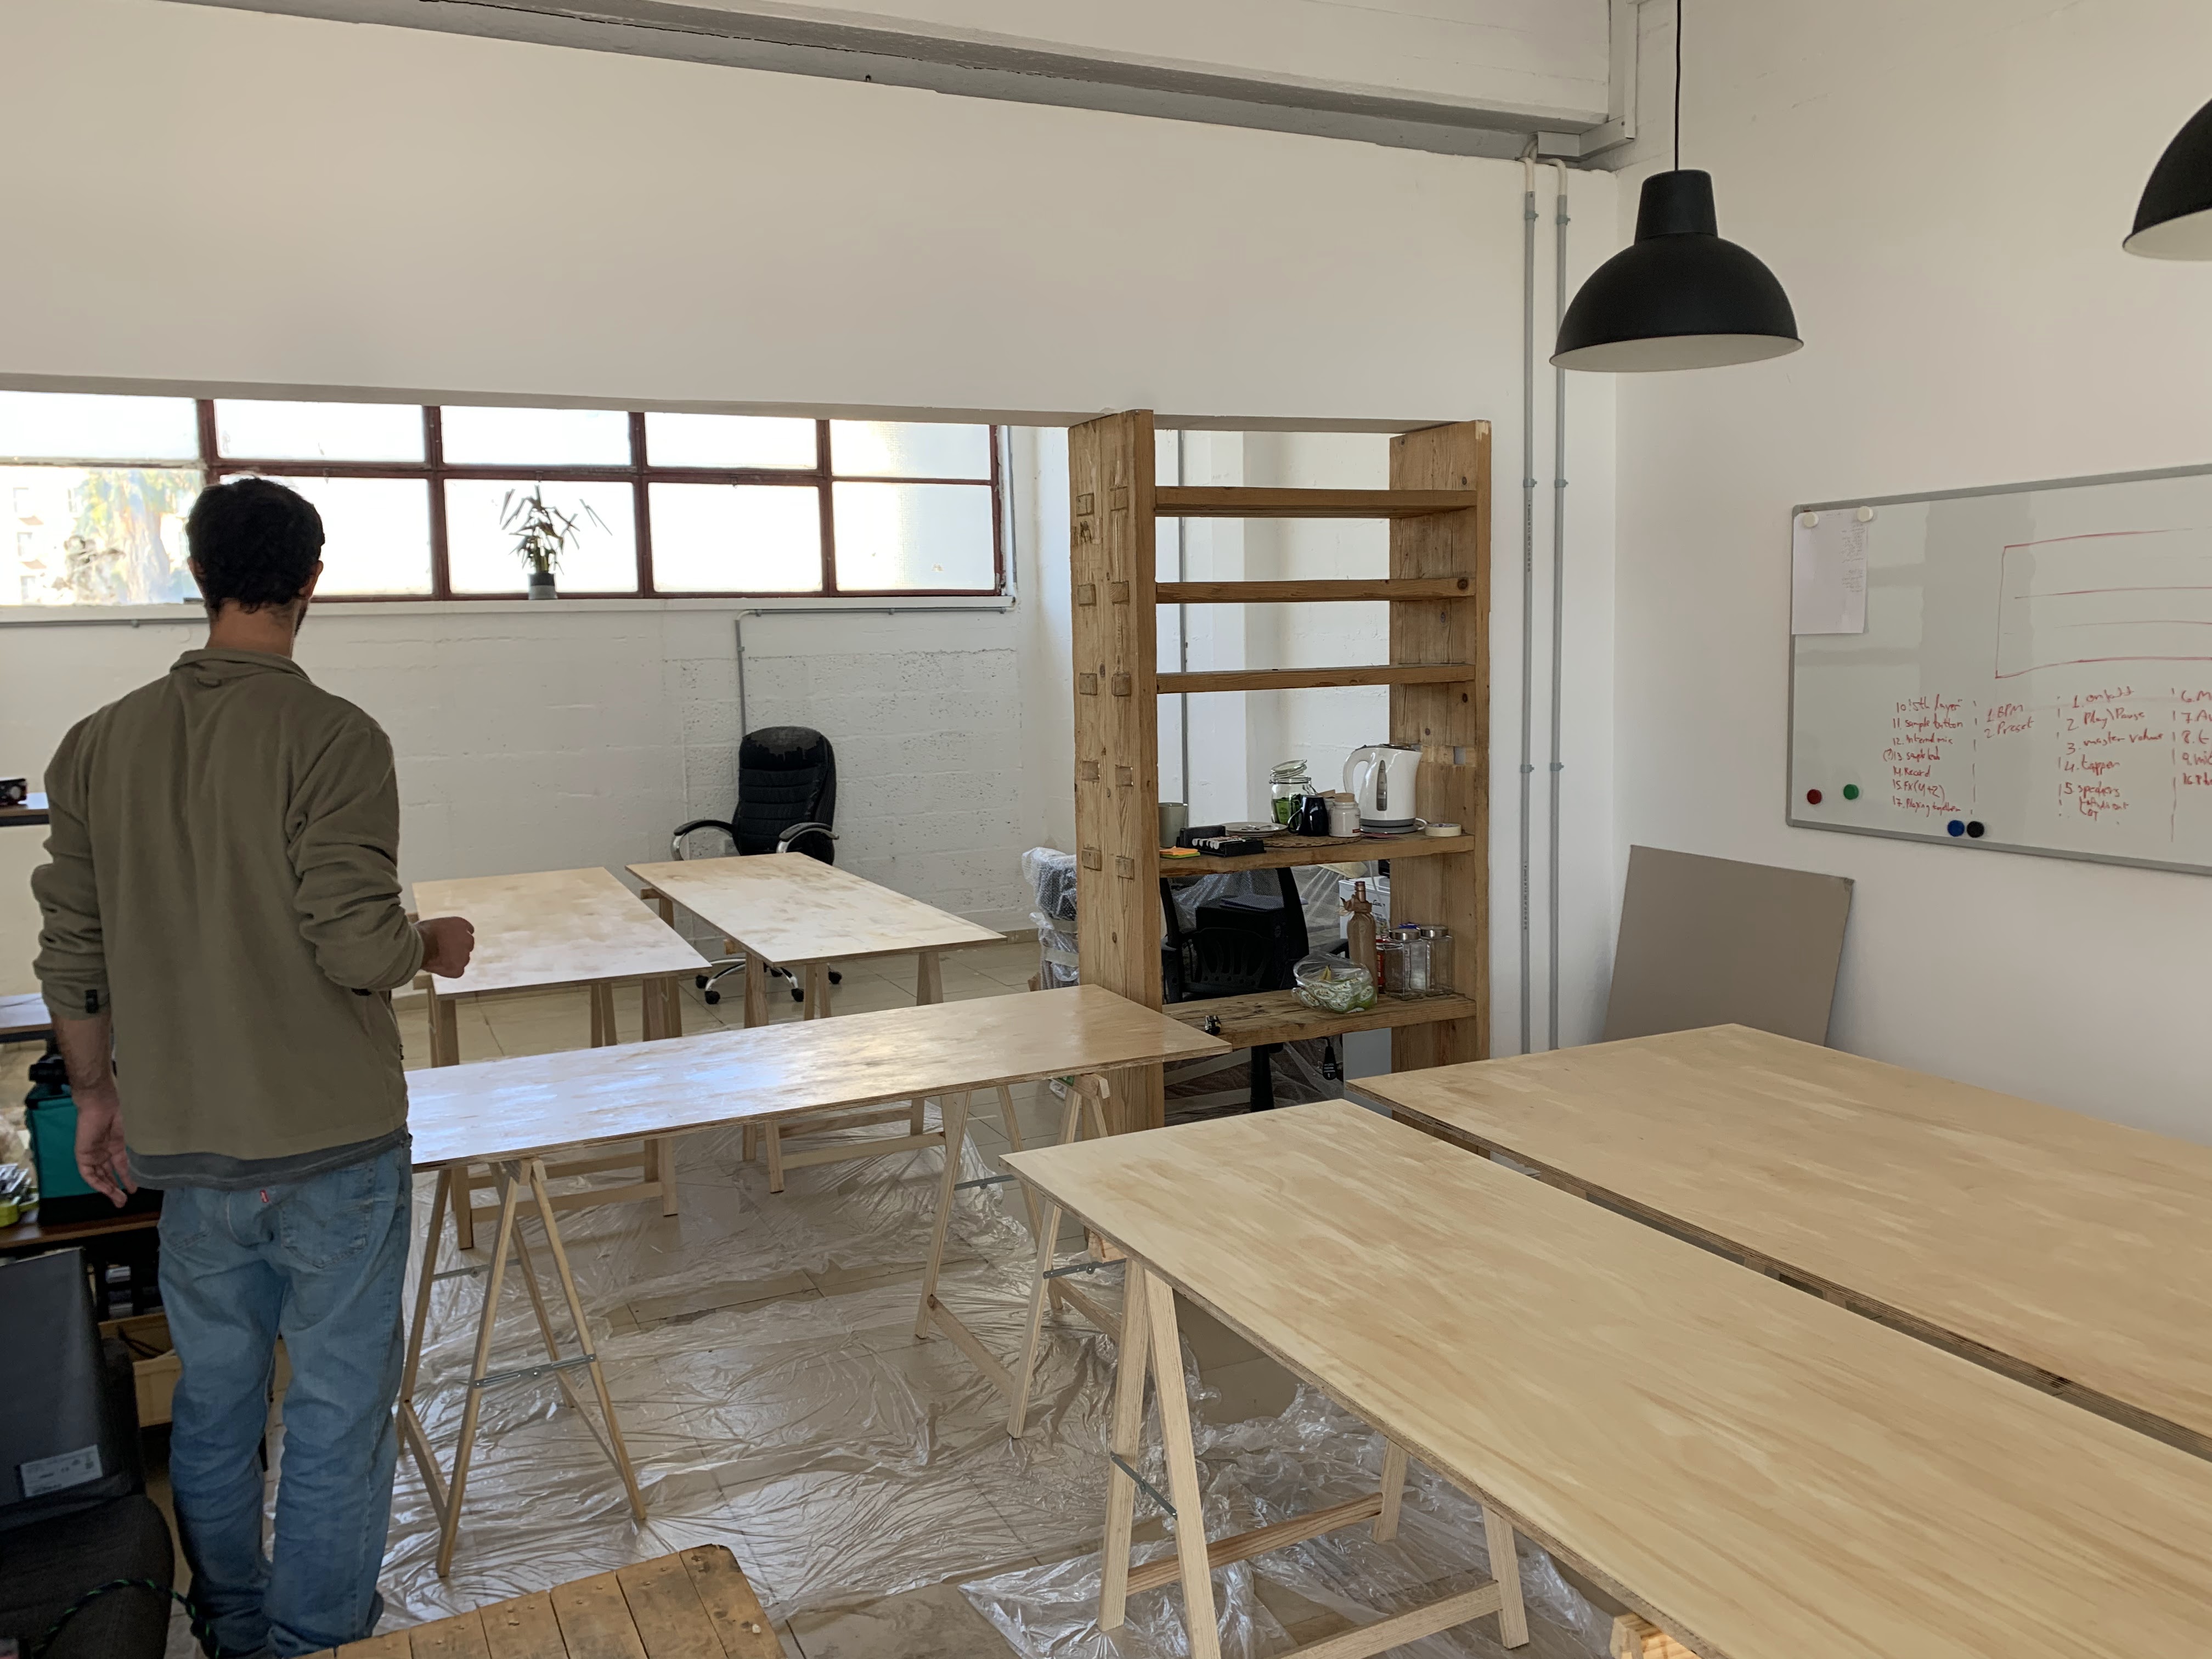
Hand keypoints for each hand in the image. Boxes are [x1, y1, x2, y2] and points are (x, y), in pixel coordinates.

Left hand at [73, 1087, 136, 1207]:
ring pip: (100, 1176)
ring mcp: (93, 1153)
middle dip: (116, 1188)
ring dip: (108, 1189)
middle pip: (109, 1174)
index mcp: (117, 1144)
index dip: (128, 1177)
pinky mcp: (83, 1154)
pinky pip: (89, 1174)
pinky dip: (97, 1183)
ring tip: (119, 1200)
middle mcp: (105, 1151)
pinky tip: (107, 1190)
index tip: (135, 1189)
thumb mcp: (133, 1133)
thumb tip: (156, 1154)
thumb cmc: (121, 1113)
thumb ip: (139, 1146)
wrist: (101, 1104)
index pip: (121, 1166)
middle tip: (124, 1201)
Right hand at [418, 915, 476, 977]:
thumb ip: (443, 929)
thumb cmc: (419, 933)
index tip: (449, 939)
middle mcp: (468, 939)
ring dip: (453, 960)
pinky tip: (437, 966)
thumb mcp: (432, 924)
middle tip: (441, 950)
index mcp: (461, 924)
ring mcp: (465, 955)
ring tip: (436, 958)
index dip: (457, 936)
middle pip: (466, 945)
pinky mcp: (458, 969)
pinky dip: (449, 971)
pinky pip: (457, 971)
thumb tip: (438, 934)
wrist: (418, 945)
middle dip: (457, 948)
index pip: (467, 930)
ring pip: (462, 959)